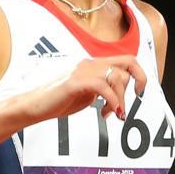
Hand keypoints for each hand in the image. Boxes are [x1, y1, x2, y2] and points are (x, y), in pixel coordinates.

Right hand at [21, 55, 146, 126]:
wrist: (35, 106)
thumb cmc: (59, 101)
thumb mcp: (87, 93)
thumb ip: (103, 90)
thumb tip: (119, 95)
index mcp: (94, 64)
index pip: (126, 60)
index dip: (139, 74)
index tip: (139, 93)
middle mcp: (90, 63)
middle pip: (127, 64)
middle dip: (134, 85)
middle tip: (126, 105)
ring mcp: (83, 71)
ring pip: (117, 77)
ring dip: (120, 99)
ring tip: (110, 114)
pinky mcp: (76, 82)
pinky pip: (103, 87)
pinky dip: (112, 101)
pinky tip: (107, 113)